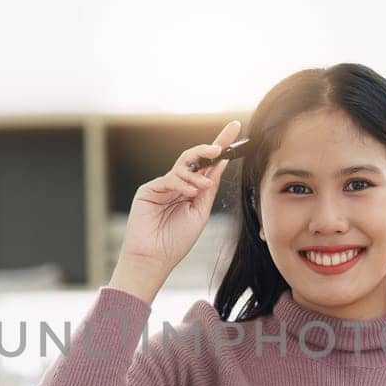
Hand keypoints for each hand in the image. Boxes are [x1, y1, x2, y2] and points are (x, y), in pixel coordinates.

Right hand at [117, 120, 241, 272]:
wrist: (155, 258)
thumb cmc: (176, 240)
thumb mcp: (200, 212)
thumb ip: (208, 188)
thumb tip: (220, 165)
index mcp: (193, 190)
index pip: (209, 164)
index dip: (221, 146)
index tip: (235, 128)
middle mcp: (179, 184)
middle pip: (195, 157)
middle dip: (209, 148)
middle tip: (219, 148)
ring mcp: (164, 185)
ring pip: (183, 165)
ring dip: (196, 173)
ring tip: (202, 187)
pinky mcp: (149, 189)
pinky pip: (170, 178)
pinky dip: (182, 183)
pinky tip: (188, 193)